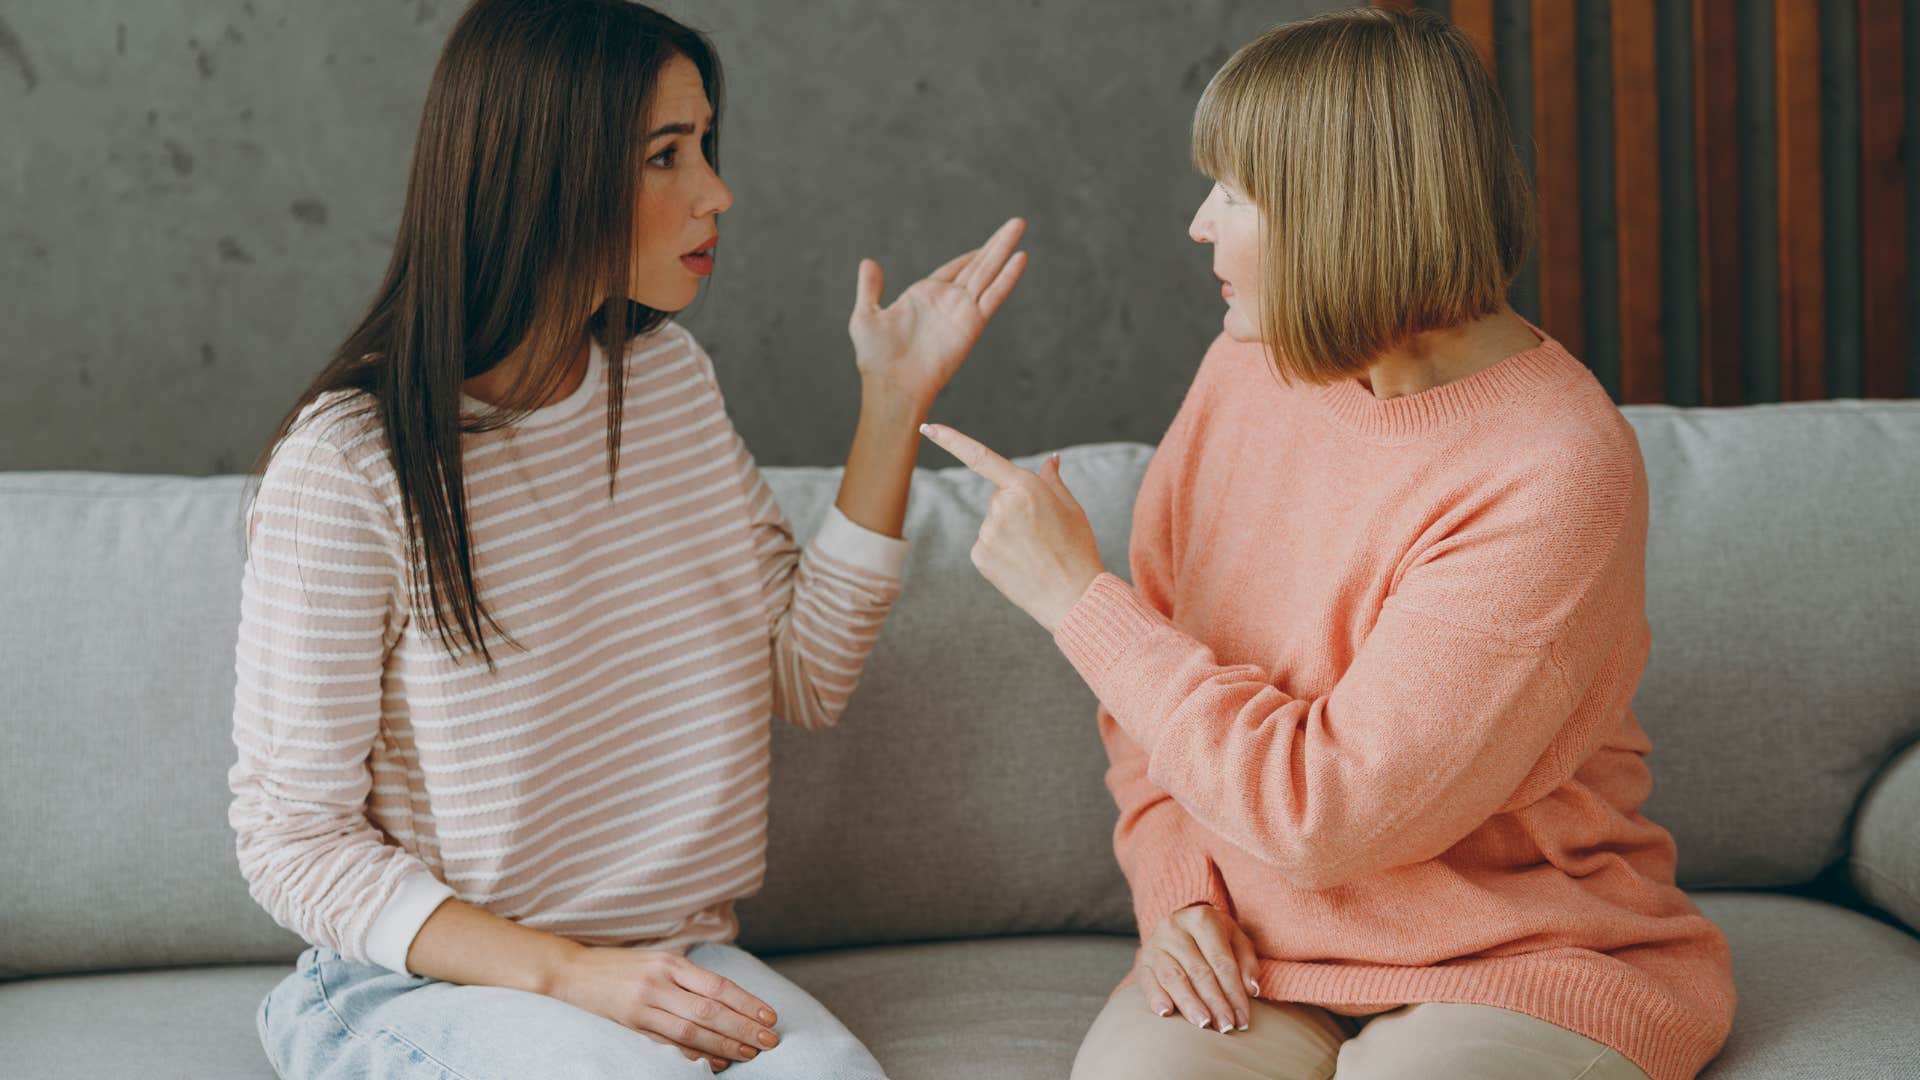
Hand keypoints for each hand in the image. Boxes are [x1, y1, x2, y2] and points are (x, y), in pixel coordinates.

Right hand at [548, 946, 780, 1070]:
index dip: (747, 1003)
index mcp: (671, 963)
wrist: (572, 972)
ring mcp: (643, 1006)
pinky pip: (667, 1044)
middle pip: (710, 1010)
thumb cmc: (622, 966)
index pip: (718, 985)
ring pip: (691, 1030)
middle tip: (769, 1041)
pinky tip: (714, 1062)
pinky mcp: (630, 1025)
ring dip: (724, 1045)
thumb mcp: (658, 960)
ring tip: (748, 1054)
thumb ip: (689, 977)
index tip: (770, 1016)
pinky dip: (693, 1055)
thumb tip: (728, 998)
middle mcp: (659, 983)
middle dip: (743, 1028)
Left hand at [849, 217, 1027, 412]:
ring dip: (1004, 249)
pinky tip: (1020, 258)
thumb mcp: (866, 316)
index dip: (971, 255)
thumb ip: (870, 288)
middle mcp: (948, 300)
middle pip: (978, 265)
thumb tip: (868, 262)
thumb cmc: (876, 358)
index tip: (988, 243)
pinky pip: (993, 295)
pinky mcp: (972, 323)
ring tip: (1020, 225)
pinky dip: (1007, 277)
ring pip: (988, 272)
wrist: (892, 384)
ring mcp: (962, 310)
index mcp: (925, 295)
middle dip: (996, 243)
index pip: (954, 268)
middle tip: (1017, 222)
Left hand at [917, 423, 1103, 630]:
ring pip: (993, 523)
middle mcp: (1001, 507)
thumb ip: (1052, 480)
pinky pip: (986, 545)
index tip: (927, 428)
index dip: (950, 440)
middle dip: (1015, 508)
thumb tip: (1050, 459)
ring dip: (1009, 532)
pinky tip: (1021, 564)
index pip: (980, 457)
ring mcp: (987, 533)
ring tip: (1035, 552)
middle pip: (998, 497)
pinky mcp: (980, 556)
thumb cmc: (1077, 549)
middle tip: (1042, 532)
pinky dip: (1000, 552)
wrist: (1073, 596)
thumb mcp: (1071, 508)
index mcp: (1025, 487)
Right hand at [1136, 902, 1261, 1034]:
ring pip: (1173, 977)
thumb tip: (1251, 989)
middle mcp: (1175, 928)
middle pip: (1198, 971)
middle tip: (1225, 1026)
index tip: (1242, 1018)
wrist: (1179, 926)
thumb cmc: (1213, 937)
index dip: (1234, 992)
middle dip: (1215, 1002)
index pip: (1221, 961)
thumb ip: (1247, 962)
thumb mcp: (1235, 939)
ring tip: (1203, 1023)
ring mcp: (1156, 944)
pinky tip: (1166, 1013)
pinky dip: (1156, 998)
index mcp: (1202, 919)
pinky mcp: (1142, 960)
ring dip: (1189, 1003)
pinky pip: (1148, 981)